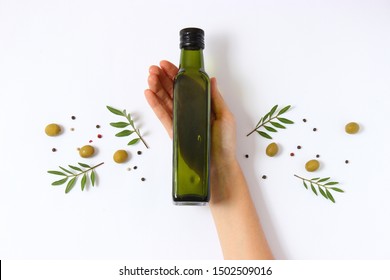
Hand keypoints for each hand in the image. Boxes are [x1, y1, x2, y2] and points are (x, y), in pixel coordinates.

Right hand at [145, 60, 236, 174]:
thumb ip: (215, 97)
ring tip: (150, 77)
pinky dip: (155, 105)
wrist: (218, 165)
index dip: (176, 74)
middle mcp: (190, 111)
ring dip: (156, 88)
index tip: (167, 64)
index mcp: (202, 105)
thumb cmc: (225, 142)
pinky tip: (149, 93)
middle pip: (173, 91)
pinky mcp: (174, 131)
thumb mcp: (225, 116)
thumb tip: (211, 78)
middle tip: (153, 68)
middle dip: (163, 78)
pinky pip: (162, 116)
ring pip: (165, 101)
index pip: (187, 86)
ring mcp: (180, 121)